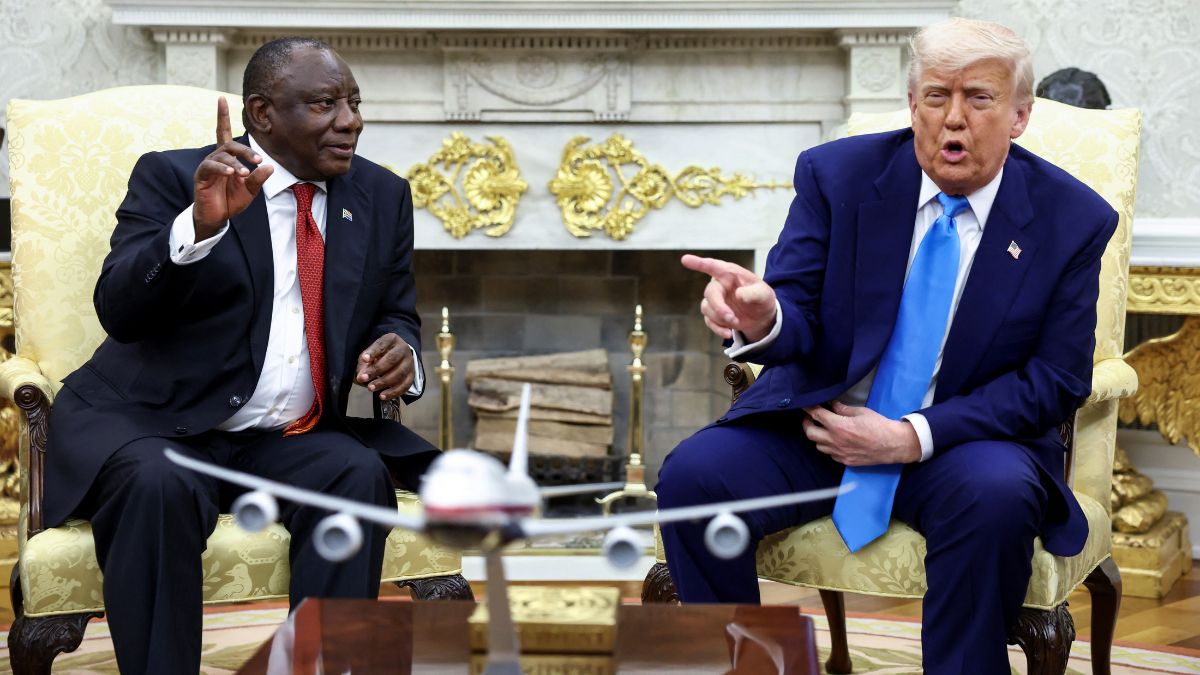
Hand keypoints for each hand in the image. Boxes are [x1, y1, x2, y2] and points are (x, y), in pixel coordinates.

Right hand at [192, 97, 273, 240]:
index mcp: (228, 158)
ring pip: (221, 155)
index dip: (223, 116)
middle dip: (245, 150)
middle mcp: (216, 158)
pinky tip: (231, 173)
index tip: (222, 98)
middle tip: (258, 160)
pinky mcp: (202, 176)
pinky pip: (210, 166)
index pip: (224, 132)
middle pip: (229, 144)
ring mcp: (208, 166)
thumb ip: (258, 179)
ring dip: (236, 163)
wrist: (216, 218)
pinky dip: (222, 168)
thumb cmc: (231, 201)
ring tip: (244, 173)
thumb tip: (270, 167)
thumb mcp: (250, 190)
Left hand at [356, 333, 415, 400]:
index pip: (382, 344)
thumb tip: (361, 375)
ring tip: (370, 388)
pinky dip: (393, 392)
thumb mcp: (372, 353)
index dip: (373, 352)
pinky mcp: (412, 375)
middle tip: (363, 378)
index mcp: (392, 340)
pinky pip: (405, 385)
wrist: (399, 355)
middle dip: (376, 370)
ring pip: (399, 373)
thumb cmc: (381, 354)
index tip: (364, 359)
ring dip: (384, 382)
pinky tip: (382, 396)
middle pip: (392, 359)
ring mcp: (410, 363)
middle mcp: (403, 349)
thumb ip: (365, 362)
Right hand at [681, 254, 776, 341]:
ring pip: (707, 308)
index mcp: (730, 274)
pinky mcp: (713, 313)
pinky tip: (728, 332)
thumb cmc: (761, 299)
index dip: (699, 263)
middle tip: (732, 318)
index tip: (685, 260)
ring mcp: (715, 299)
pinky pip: (708, 321)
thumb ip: (755, 293)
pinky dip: (718, 328)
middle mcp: (719, 284)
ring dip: (721, 319)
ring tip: (736, 323)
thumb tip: (739, 294)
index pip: (714, 266)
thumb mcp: (765, 294)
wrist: (760, 316)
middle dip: (719, 308)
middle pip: (710, 293)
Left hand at [802, 402, 921, 465]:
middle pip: (810, 433)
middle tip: (810, 418)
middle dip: (807, 424)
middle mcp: (835, 441)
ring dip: (818, 437)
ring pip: (818, 446)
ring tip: (823, 430)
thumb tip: (832, 406)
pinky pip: (830, 454)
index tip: (805, 406)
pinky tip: (834, 441)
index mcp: (839, 426)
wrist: (894, 444)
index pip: (817, 415)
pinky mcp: (846, 461)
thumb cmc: (879, 426)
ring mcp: (840, 453)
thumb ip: (843, 410)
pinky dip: (829, 447)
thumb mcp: (861, 412)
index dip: (809, 409)